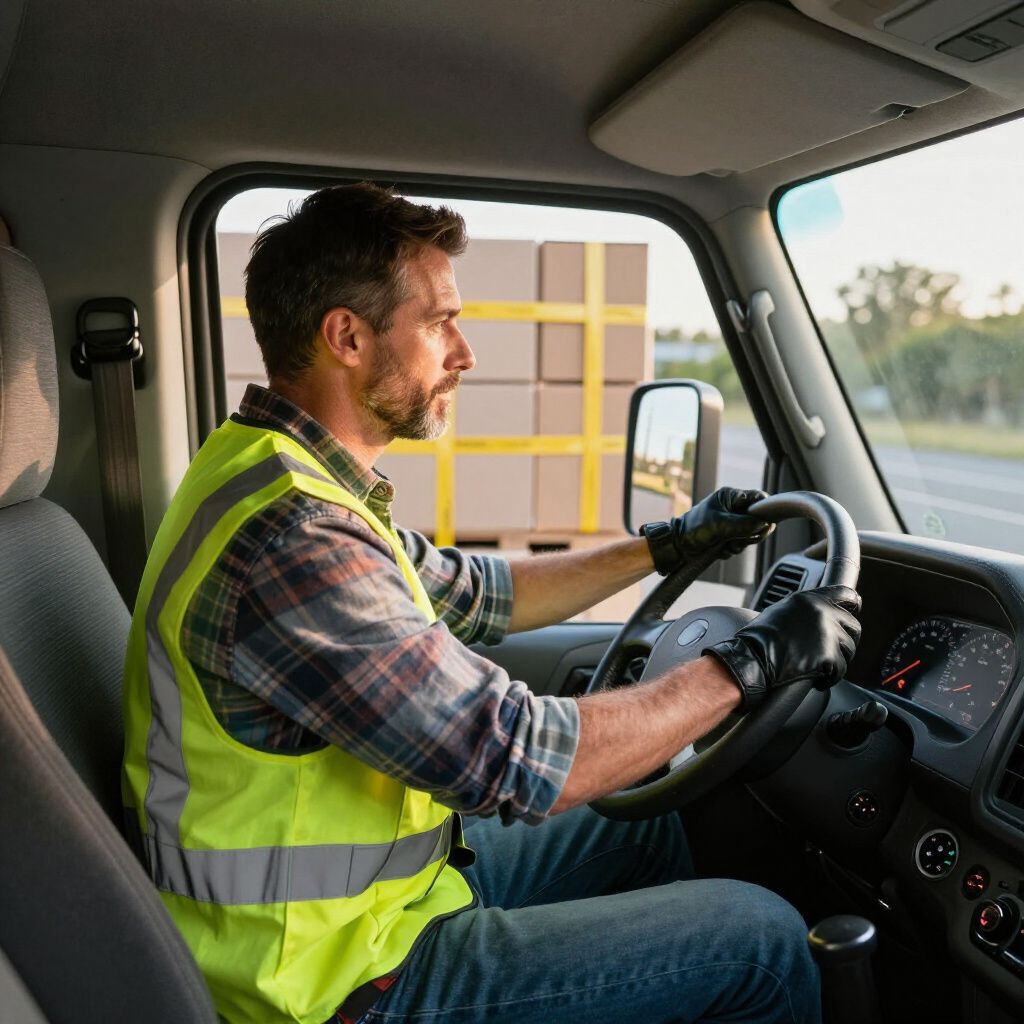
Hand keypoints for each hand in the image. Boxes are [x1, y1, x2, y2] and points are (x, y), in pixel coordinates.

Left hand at [641, 487, 771, 575]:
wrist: (677, 546)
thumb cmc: (693, 529)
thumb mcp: (720, 525)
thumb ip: (744, 524)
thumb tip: (765, 524)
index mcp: (730, 497)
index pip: (757, 498)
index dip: (765, 510)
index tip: (766, 523)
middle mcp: (732, 508)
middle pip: (757, 519)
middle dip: (749, 533)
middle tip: (738, 538)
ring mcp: (731, 523)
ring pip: (750, 534)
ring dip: (739, 543)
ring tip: (724, 544)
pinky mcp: (727, 536)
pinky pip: (740, 544)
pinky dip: (731, 549)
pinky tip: (719, 549)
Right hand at [704, 585, 861, 709]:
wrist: (752, 658)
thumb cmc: (758, 637)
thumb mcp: (780, 610)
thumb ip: (802, 609)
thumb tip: (812, 613)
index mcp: (810, 599)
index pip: (845, 594)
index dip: (853, 603)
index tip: (855, 609)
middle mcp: (822, 612)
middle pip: (853, 625)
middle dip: (848, 639)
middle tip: (837, 650)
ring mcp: (827, 633)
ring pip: (849, 649)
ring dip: (839, 660)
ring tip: (823, 668)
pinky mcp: (828, 655)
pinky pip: (841, 669)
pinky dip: (832, 677)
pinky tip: (820, 680)